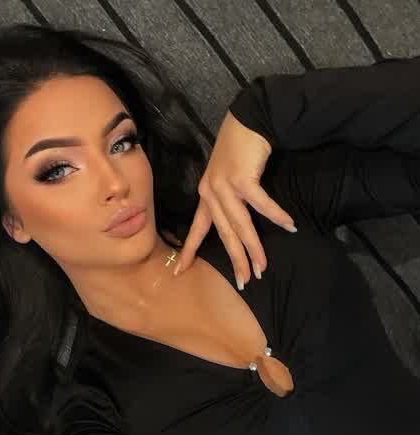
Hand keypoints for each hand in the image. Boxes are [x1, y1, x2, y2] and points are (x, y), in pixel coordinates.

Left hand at [173, 110, 296, 287]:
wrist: (248, 119)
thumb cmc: (241, 151)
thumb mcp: (228, 179)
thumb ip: (230, 201)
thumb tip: (240, 226)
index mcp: (206, 195)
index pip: (197, 228)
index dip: (190, 250)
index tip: (179, 271)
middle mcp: (211, 193)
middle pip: (224, 233)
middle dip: (234, 259)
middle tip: (243, 281)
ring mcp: (225, 186)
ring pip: (240, 225)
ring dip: (253, 247)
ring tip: (262, 266)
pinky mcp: (242, 178)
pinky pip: (261, 203)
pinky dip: (276, 215)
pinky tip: (289, 226)